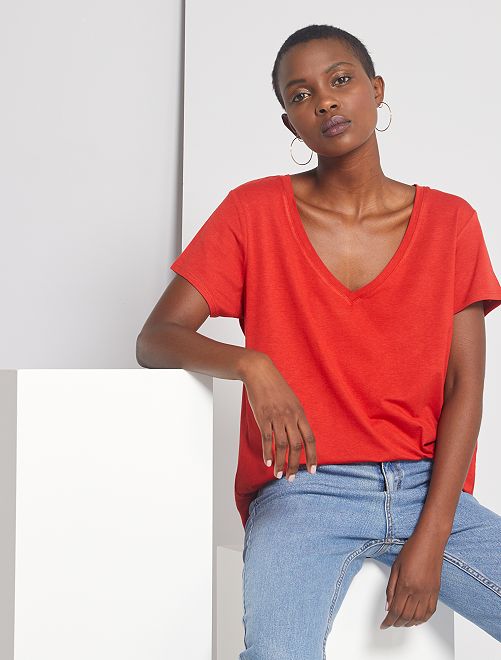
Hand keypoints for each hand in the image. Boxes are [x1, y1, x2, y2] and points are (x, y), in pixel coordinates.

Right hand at [242, 352, 316, 480]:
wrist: (260, 372)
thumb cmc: (276, 387)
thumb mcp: (292, 401)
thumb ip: (296, 418)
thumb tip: (300, 436)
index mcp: (300, 413)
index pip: (310, 439)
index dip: (312, 457)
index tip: (312, 471)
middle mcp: (290, 416)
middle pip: (297, 446)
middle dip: (295, 465)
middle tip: (292, 478)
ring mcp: (276, 417)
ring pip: (282, 446)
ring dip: (281, 463)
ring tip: (279, 474)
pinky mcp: (263, 417)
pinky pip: (267, 439)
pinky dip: (267, 452)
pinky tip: (268, 462)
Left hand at [380, 531, 444, 629]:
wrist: (430, 541)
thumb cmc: (412, 549)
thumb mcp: (395, 567)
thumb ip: (391, 588)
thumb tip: (388, 605)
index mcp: (406, 584)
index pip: (395, 610)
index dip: (388, 620)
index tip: (384, 624)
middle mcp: (418, 591)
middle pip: (406, 616)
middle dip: (397, 623)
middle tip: (391, 623)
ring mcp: (428, 593)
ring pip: (419, 617)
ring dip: (409, 623)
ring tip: (402, 622)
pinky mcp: (436, 592)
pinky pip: (430, 611)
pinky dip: (423, 619)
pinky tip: (417, 619)